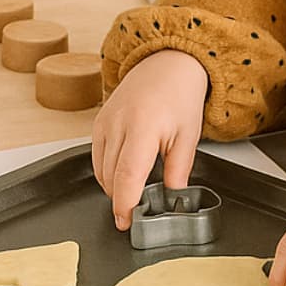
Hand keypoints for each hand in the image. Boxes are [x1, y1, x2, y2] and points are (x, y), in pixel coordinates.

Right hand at [91, 49, 209, 229]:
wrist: (167, 63)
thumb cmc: (180, 96)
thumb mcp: (189, 135)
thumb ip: (178, 169)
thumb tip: (172, 197)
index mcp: (143, 127)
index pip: (127, 175)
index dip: (125, 204)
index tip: (127, 222)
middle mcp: (118, 124)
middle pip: (110, 177)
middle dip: (121, 199)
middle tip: (138, 212)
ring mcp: (104, 122)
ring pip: (100, 170)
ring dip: (113, 187)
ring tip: (135, 192)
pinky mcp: (98, 122)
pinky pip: (96, 156)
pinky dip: (107, 171)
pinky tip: (124, 172)